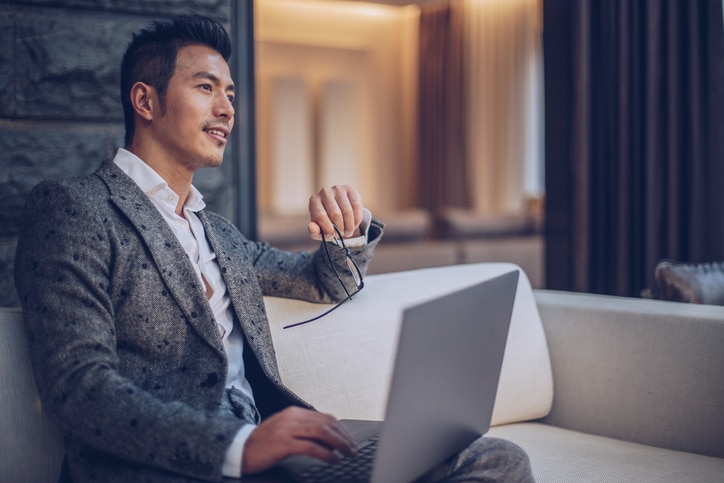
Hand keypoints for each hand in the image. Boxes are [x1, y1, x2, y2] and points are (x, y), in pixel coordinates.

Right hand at [241, 406, 356, 474]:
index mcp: (294, 412)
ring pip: (321, 433)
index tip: (350, 440)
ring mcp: (287, 429)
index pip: (325, 417)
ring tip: (347, 453)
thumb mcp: (285, 431)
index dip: (341, 429)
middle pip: (326, 423)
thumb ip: (304, 431)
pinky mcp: (283, 443)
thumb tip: (329, 440)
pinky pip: (310, 447)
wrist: (239, 449)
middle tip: (353, 449)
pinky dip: (325, 453)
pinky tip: (332, 459)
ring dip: (339, 444)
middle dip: (344, 437)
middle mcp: (292, 417)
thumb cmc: (263, 443)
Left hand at [308, 185, 363, 239]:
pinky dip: (357, 219)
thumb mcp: (319, 230)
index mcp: (314, 201)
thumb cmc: (327, 222)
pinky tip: (354, 223)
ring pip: (347, 211)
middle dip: (340, 228)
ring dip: (350, 226)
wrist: (338, 212)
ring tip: (348, 231)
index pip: (321, 215)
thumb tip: (311, 227)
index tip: (333, 235)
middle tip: (342, 234)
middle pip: (335, 213)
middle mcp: (324, 191)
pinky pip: (356, 205)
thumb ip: (314, 232)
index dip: (328, 229)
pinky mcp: (349, 189)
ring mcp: (338, 188)